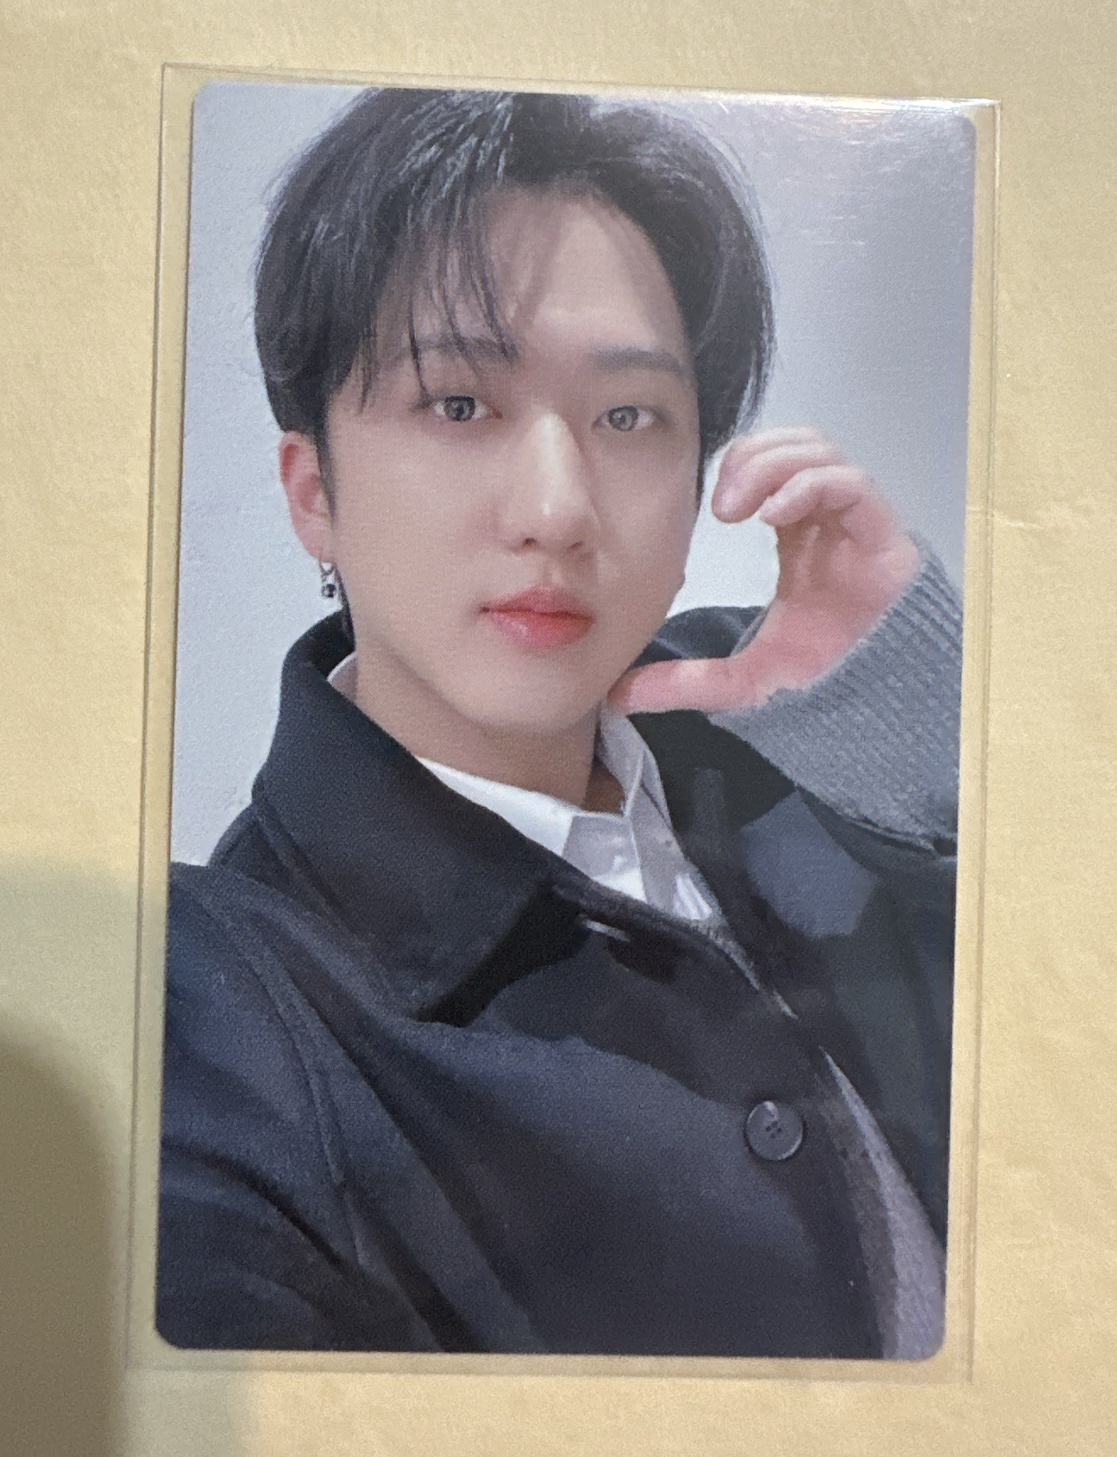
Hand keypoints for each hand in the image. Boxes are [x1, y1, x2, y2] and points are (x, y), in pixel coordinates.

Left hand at [609, 427, 920, 714]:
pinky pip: (852, 484)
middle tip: (721, 503)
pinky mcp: (883, 533)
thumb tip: (618, 695)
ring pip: (822, 452)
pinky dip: (811, 485)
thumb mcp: (740, 680)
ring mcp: (857, 523)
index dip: (738, 468)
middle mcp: (828, 519)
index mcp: (798, 536)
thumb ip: (682, 683)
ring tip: (742, 507)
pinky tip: (776, 514)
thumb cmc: (826, 678)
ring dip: (775, 466)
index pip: (769, 467)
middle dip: (752, 459)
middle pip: (794, 446)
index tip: (707, 506)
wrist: (879, 700)